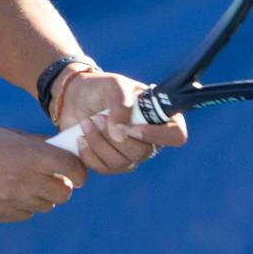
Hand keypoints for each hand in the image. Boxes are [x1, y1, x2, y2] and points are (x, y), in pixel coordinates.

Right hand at [0, 127, 86, 222]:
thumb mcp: (6, 135)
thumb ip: (36, 144)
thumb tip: (63, 149)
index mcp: (26, 155)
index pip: (71, 168)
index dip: (79, 171)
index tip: (76, 171)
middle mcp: (22, 180)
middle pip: (64, 193)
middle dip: (63, 186)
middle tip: (52, 178)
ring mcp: (10, 201)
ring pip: (45, 205)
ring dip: (42, 196)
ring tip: (24, 183)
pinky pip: (25, 213)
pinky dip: (23, 205)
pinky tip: (6, 192)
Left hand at [53, 69, 188, 174]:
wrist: (76, 98)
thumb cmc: (102, 88)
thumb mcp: (114, 85)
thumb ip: (121, 103)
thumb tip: (120, 134)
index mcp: (160, 117)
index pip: (176, 135)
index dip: (158, 136)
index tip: (133, 128)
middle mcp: (150, 140)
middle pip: (142, 152)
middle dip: (115, 136)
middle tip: (97, 118)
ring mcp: (131, 155)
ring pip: (121, 162)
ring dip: (99, 142)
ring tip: (87, 122)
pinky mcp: (111, 164)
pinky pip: (104, 169)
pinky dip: (89, 154)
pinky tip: (81, 138)